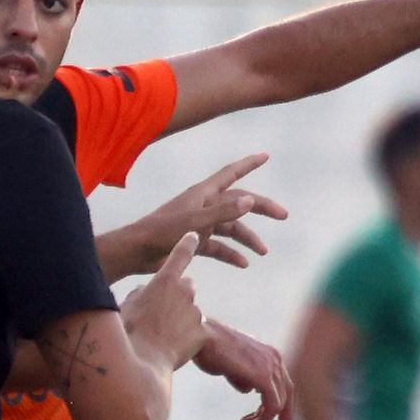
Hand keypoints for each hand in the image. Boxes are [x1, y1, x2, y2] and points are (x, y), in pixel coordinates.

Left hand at [121, 153, 288, 274]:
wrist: (137, 252)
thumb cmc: (162, 233)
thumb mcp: (195, 222)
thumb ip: (223, 213)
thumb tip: (249, 200)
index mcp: (204, 194)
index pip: (231, 174)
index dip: (248, 164)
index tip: (265, 156)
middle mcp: (204, 205)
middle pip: (239, 203)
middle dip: (261, 208)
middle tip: (283, 215)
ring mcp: (200, 224)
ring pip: (230, 228)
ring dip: (247, 238)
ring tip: (263, 252)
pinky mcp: (194, 241)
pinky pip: (219, 246)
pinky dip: (231, 254)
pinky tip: (243, 263)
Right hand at [121, 233, 207, 369]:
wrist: (142, 360)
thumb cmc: (130, 330)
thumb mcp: (128, 305)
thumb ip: (141, 293)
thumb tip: (146, 293)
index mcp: (165, 280)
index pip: (181, 254)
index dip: (187, 243)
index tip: (195, 235)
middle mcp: (185, 291)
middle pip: (187, 287)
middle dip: (178, 296)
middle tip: (161, 314)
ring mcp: (196, 312)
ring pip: (191, 311)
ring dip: (181, 319)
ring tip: (163, 336)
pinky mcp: (203, 332)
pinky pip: (196, 332)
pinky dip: (188, 338)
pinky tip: (173, 347)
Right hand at [193, 319, 291, 419]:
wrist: (200, 336)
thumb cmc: (208, 348)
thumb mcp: (230, 364)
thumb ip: (242, 376)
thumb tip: (249, 389)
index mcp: (269, 353)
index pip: (284, 384)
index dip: (284, 405)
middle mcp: (275, 359)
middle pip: (286, 395)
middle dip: (273, 417)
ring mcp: (271, 367)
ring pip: (278, 404)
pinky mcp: (264, 377)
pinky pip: (272, 406)